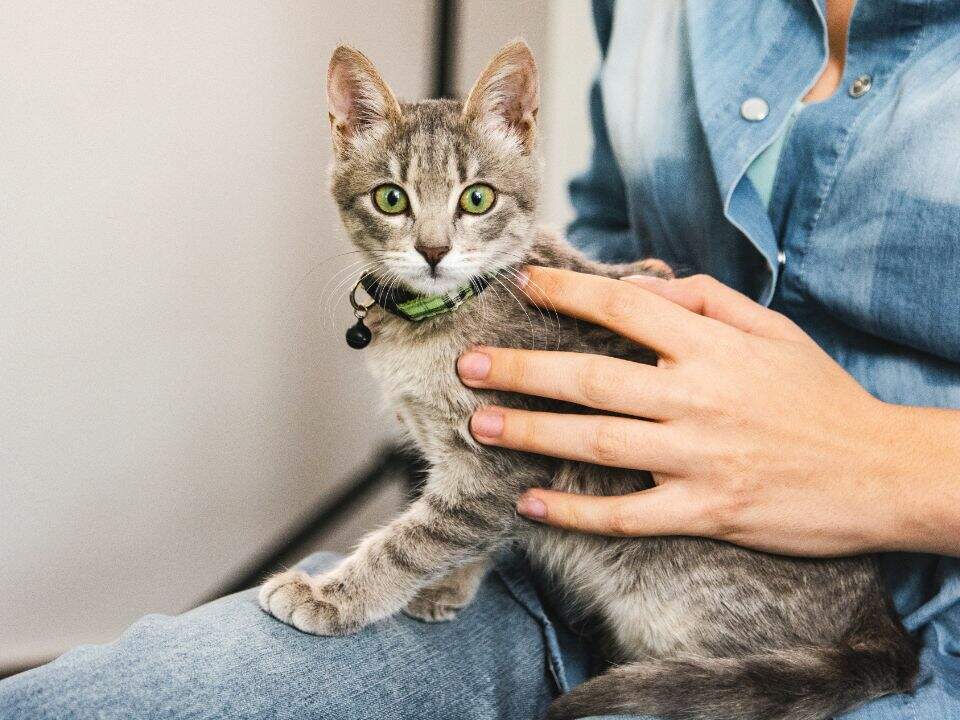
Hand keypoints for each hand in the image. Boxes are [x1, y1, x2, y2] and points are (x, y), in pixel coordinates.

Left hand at [457, 267, 958, 556]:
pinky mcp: (707, 512)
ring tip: (481, 425)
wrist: (880, 472)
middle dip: (522, 369)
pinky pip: (628, 514)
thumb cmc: (819, 396)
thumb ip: (708, 301)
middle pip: (591, 378)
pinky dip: (576, 511)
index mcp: (711, 347)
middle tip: (469, 366)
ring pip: (598, 442)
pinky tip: (530, 503)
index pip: (622, 308)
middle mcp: (698, 398)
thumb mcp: (774, 329)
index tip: (523, 285)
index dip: (566, 293)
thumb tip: (648, 285)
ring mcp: (699, 458)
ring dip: (532, 433)